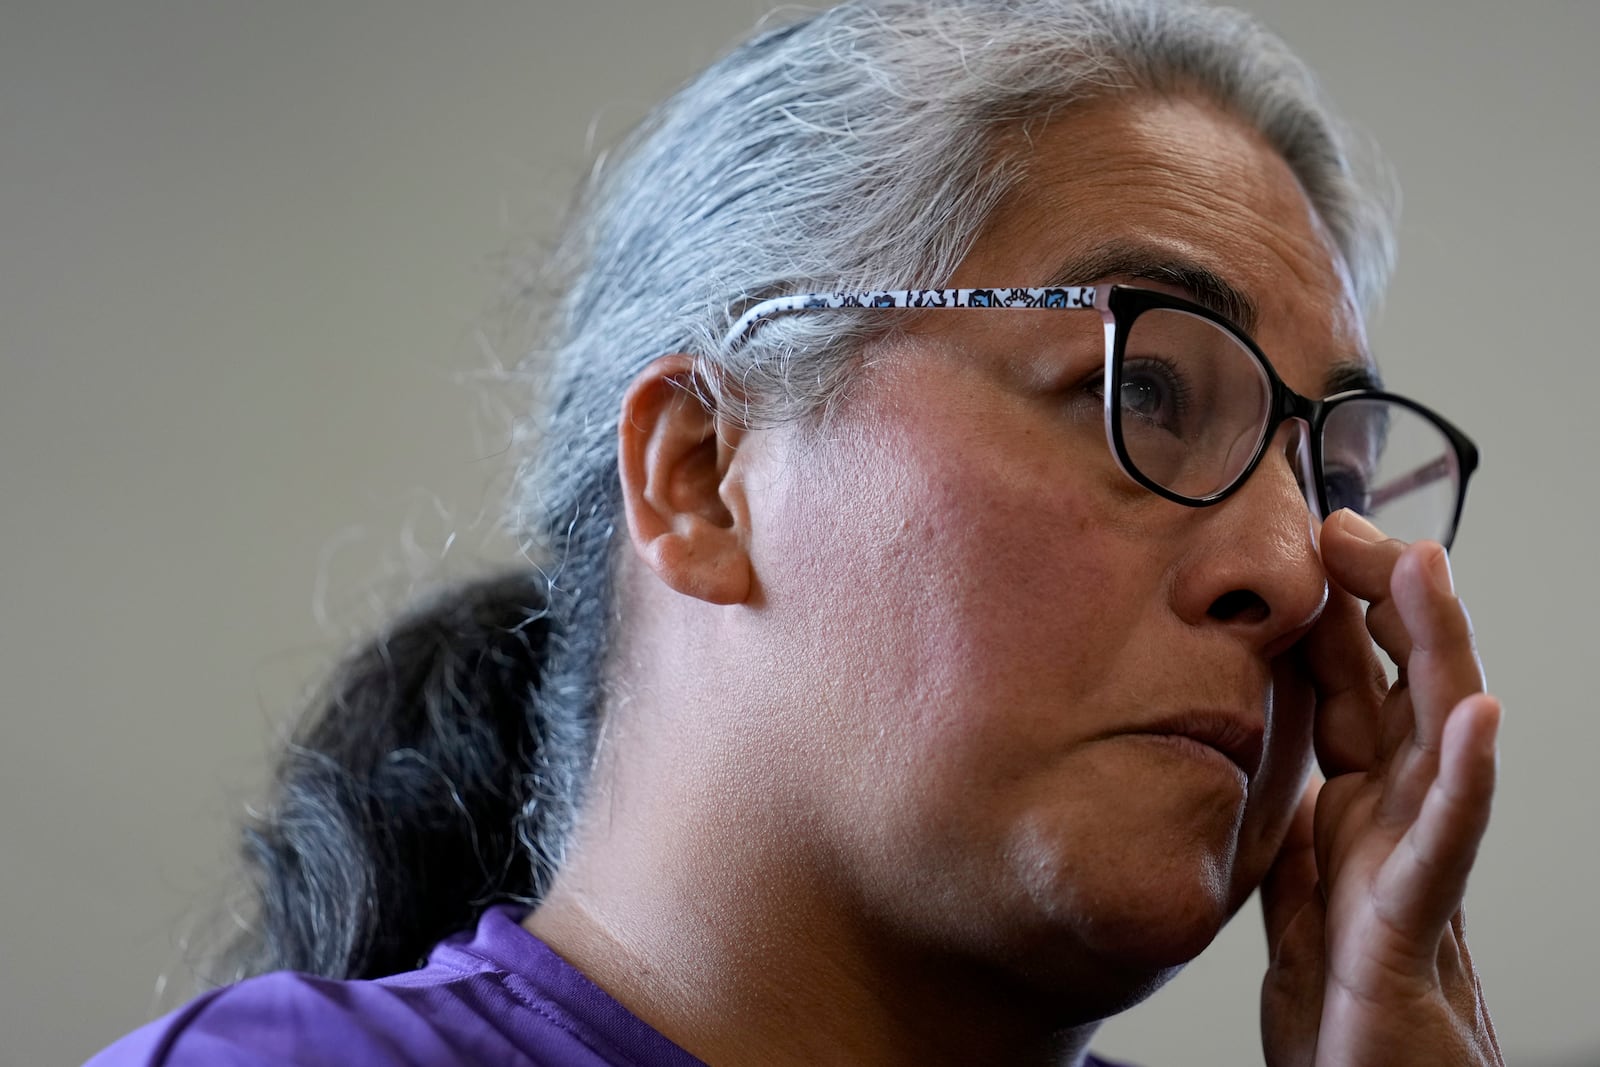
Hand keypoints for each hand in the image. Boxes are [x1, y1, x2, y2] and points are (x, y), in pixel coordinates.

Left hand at [1258, 510, 1502, 1066]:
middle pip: (1403, 693)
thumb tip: (1287, 781)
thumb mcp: (1301, 901)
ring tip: (1424, 572)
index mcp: (1360, 815)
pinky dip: (1465, 774)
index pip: (1356, 695)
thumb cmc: (1345, 1013)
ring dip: (1434, 652)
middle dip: (1386, 606)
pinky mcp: (1414, 926)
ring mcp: (1415, 869)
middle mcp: (1397, 827)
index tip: (1312, 544)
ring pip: (1436, 741)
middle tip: (1353, 527)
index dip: (1338, 619)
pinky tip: (1475, 713)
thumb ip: (1301, 838)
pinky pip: (1445, 842)